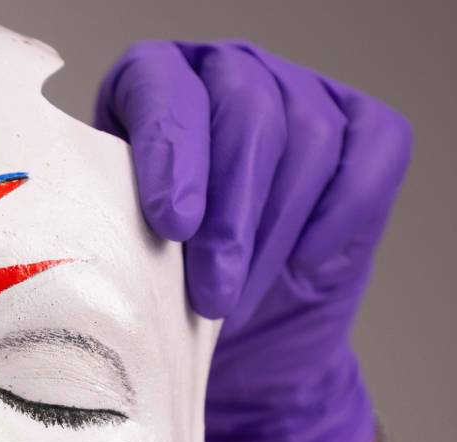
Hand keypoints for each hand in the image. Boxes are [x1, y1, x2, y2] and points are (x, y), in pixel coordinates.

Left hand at [94, 41, 413, 441]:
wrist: (241, 349)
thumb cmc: (164, 297)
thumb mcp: (123, 263)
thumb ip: (113, 234)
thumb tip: (86, 253)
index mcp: (153, 88)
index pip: (164, 89)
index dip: (171, 150)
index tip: (171, 224)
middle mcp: (227, 76)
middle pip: (246, 113)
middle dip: (231, 214)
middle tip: (212, 294)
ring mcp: (302, 94)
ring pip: (306, 139)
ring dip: (274, 234)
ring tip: (240, 301)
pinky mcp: (366, 130)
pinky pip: (370, 157)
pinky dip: (337, 217)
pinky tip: (302, 264)